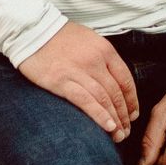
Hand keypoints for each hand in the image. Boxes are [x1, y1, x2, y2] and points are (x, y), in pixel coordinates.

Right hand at [19, 23, 138, 142]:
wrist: (32, 29)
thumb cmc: (60, 36)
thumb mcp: (89, 40)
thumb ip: (102, 58)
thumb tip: (114, 80)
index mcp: (105, 50)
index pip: (126, 80)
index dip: (132, 100)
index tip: (133, 114)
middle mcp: (95, 61)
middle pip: (116, 93)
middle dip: (124, 115)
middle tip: (126, 130)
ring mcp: (79, 71)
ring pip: (104, 99)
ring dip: (115, 120)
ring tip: (119, 135)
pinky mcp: (61, 81)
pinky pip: (86, 101)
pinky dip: (99, 115)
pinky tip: (107, 127)